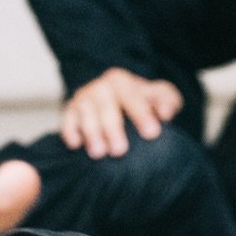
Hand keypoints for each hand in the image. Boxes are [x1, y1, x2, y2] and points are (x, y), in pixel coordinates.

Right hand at [60, 67, 182, 158]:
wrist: (118, 98)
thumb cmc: (144, 101)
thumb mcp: (160, 96)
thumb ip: (168, 101)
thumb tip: (164, 113)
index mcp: (122, 82)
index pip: (132, 96)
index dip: (142, 114)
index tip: (152, 133)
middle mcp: (100, 88)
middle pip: (105, 105)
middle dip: (112, 128)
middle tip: (120, 151)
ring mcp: (84, 99)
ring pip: (85, 113)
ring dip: (91, 133)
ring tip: (98, 153)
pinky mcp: (71, 112)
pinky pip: (67, 120)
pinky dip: (69, 131)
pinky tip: (75, 144)